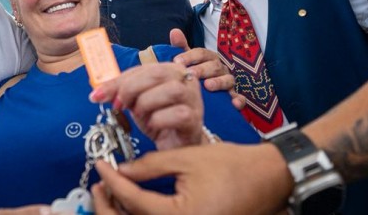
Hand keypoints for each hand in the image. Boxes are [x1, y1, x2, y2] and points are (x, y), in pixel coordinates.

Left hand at [90, 61, 203, 148]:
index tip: (97, 95)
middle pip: (157, 73)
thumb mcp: (136, 102)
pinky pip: (179, 114)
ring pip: (172, 90)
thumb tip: (97, 93)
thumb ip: (120, 92)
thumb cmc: (159, 119)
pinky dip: (159, 120)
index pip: (141, 68)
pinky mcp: (195, 119)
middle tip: (119, 105)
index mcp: (169, 69)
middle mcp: (185, 80)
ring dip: (147, 103)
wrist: (178, 144)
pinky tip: (153, 126)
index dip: (118, 80)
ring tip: (139, 115)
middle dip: (131, 88)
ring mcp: (193, 99)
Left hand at [91, 143, 291, 214]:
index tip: (101, 165)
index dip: (112, 181)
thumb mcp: (186, 159)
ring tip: (111, 192)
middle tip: (100, 184)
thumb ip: (149, 166)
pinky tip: (133, 202)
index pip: (133, 200)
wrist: (268, 179)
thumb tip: (121, 170)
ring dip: (122, 212)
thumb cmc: (234, 167)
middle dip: (108, 206)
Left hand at [169, 29, 242, 107]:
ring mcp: (228, 82)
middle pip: (214, 66)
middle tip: (191, 74)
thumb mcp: (188, 61)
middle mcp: (220, 68)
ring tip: (207, 86)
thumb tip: (174, 31)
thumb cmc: (196, 73)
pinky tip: (234, 104)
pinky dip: (239, 100)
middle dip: (202, 69)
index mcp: (208, 58)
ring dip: (219, 82)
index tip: (176, 61)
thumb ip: (181, 47)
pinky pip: (240, 98)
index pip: (201, 53)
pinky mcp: (235, 97)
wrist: (209, 94)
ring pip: (228, 80)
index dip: (189, 56)